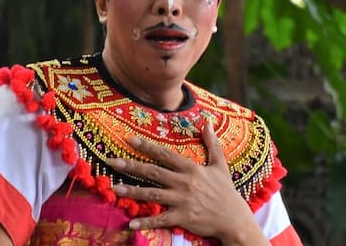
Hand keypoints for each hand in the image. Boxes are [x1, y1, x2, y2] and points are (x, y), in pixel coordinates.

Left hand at [106, 122, 267, 244]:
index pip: (165, 155)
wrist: (234, 219)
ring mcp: (182, 201)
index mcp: (192, 169)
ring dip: (132, 191)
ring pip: (152, 195)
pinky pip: (160, 220)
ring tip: (114, 188)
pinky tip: (131, 223)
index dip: (147, 146)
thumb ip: (212, 143)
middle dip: (131, 166)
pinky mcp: (182, 218)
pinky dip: (146, 222)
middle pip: (153, 172)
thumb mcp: (220, 165)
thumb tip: (208, 122)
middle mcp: (185, 183)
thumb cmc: (226, 192)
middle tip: (111, 161)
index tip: (130, 139)